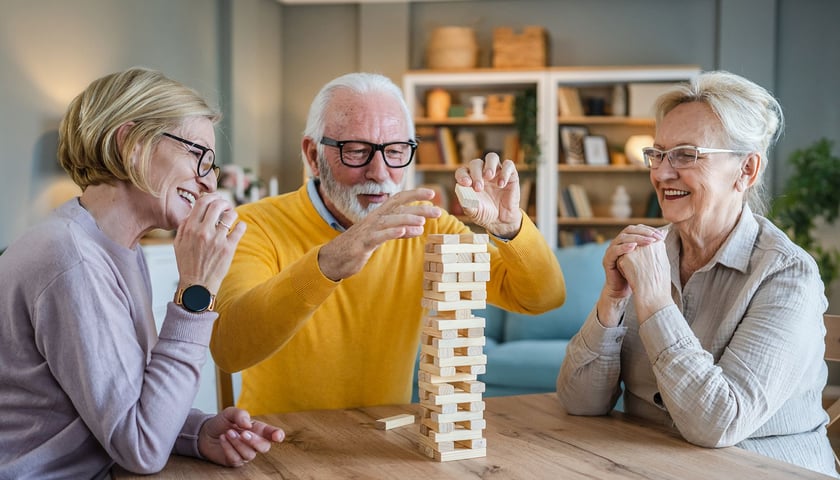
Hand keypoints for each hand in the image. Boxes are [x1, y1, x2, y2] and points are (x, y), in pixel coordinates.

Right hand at [173, 192, 245, 293]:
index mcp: (190, 229)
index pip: (201, 202)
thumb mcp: (178, 244)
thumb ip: (183, 226)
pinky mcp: (228, 248)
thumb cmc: (188, 264)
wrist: (197, 285)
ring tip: (232, 216)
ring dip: (232, 212)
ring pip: (230, 215)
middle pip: (216, 205)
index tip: (216, 199)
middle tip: (226, 206)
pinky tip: (240, 227)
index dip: (211, 197)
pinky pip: (239, 229)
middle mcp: (203, 232)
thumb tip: (192, 212)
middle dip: (224, 202)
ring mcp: (216, 239)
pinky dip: (241, 225)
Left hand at [198, 407, 284, 467]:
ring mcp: (245, 453)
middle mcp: (254, 443)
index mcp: (257, 429)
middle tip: (243, 433)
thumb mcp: (229, 413)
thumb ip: (240, 414)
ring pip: (249, 454)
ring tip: (228, 433)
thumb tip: (248, 423)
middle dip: (254, 441)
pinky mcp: (235, 461)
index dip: (277, 435)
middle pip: (264, 447)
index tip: (278, 436)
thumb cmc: (221, 423)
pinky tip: (223, 439)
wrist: (205, 433)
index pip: (272, 433)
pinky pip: (236, 458)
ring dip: (237, 443)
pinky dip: (228, 448)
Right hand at [317, 188, 440, 280]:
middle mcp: (374, 219)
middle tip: (438, 210)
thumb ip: (399, 230)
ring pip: (390, 220)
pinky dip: (391, 232)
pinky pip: (379, 236)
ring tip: (422, 221)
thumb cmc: (358, 246)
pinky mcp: (363, 243)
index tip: (432, 193)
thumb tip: (419, 227)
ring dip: (407, 219)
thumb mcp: (381, 236)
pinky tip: (403, 231)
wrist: (332, 258)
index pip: (399, 199)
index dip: (415, 194)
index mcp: (379, 215)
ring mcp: (368, 230)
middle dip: (419, 208)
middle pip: (398, 208)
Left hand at [454, 152, 521, 238]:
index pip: (462, 171)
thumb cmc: (484, 213)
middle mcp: (482, 173)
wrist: (501, 220)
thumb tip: (461, 191)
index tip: (466, 184)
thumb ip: (466, 203)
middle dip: (476, 173)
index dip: (462, 175)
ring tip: (489, 176)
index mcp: (470, 180)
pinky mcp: (510, 175)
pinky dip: (505, 172)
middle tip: (479, 187)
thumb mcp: (474, 212)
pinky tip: (501, 185)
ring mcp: (496, 172)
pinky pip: (508, 165)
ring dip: (489, 165)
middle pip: (476, 163)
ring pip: (492, 157)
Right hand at [596, 225, 664, 325]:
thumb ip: (652, 247)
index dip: (649, 230)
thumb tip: (665, 233)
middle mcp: (618, 243)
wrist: (624, 290)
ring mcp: (611, 250)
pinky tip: (633, 247)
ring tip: (649, 242)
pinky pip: (614, 250)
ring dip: (636, 239)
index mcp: (627, 240)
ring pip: (622, 238)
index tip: (661, 235)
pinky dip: (623, 247)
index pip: (637, 228)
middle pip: (629, 230)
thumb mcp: (646, 258)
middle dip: (644, 233)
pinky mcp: (607, 260)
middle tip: (655, 237)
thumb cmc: (637, 275)